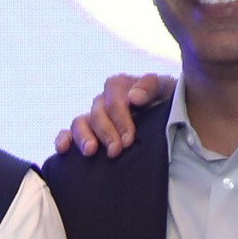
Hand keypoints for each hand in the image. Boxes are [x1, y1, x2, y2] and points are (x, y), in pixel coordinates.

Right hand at [55, 73, 172, 159]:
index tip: (129, 138)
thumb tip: (134, 98)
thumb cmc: (171, 106)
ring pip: (80, 122)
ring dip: (84, 136)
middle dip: (106, 131)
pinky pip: (68, 133)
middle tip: (116, 150)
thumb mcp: (168, 90)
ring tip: (91, 152)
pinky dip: (63, 139)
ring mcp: (94, 119)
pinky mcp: (87, 135)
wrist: (174, 124)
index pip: (113, 93)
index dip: (119, 116)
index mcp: (122, 87)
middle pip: (97, 111)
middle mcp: (105, 102)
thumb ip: (152, 86)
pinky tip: (63, 149)